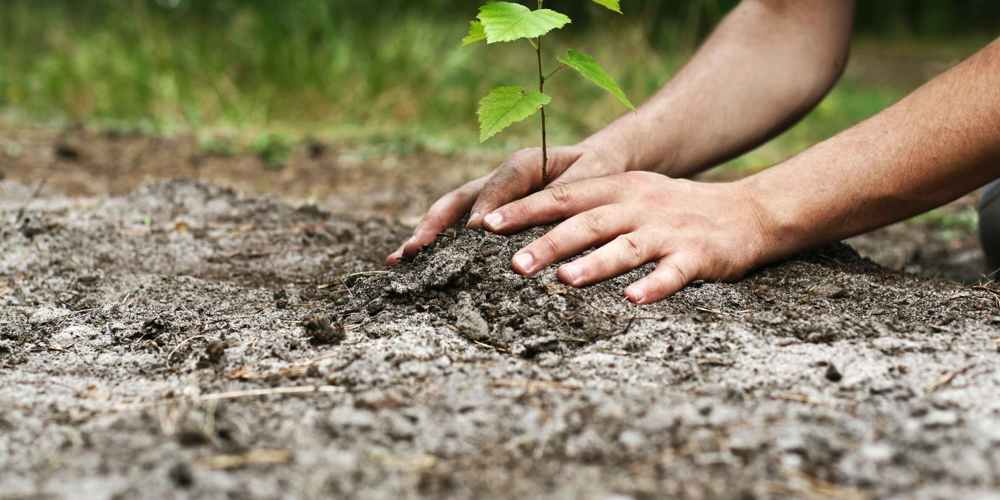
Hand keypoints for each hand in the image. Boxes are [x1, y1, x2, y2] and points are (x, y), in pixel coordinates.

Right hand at [386, 142, 626, 263]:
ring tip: (399, 260)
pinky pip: (458, 227)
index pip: (500, 185)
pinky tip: (416, 264)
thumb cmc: (598, 171)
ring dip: (425, 235)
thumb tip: (538, 220)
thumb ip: (564, 194)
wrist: (598, 164)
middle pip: (459, 199)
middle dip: (435, 224)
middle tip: (415, 250)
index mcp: (524, 164)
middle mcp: (498, 179)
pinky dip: (437, 244)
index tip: (476, 232)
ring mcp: (489, 197)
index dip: (486, 206)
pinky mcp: (488, 213)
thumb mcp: (590, 178)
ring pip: (450, 214)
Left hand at [480, 171, 772, 303]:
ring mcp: (669, 231)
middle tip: (514, 264)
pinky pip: (673, 273)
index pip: (564, 196)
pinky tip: (633, 300)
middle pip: (588, 222)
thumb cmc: (675, 210)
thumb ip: (588, 207)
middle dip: (549, 242)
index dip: (525, 209)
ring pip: (626, 246)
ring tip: (565, 280)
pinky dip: (653, 286)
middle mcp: (639, 205)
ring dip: (595, 263)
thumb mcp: (632, 196)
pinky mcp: (698, 255)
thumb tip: (529, 226)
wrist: (748, 212)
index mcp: (619, 189)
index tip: (487, 223)